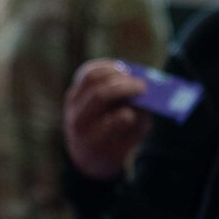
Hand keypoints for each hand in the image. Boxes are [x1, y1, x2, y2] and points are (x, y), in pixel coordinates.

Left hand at [63, 60, 151, 180]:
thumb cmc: (115, 145)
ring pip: (91, 78)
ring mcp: (72, 105)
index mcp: (92, 142)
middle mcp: (78, 121)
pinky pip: (87, 72)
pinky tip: (121, 69)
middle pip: (100, 95)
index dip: (125, 115)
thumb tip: (146, 98)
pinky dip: (105, 67)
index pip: (107, 124)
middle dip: (125, 87)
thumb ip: (139, 123)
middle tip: (143, 87)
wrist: (86, 151)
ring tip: (131, 75)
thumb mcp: (130, 142)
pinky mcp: (73, 92)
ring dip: (114, 73)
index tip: (139, 111)